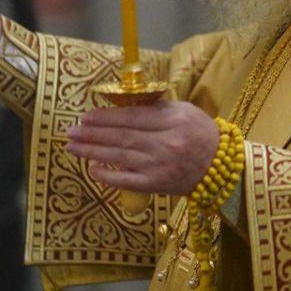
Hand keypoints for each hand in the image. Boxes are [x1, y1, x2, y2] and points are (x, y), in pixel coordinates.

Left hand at [66, 101, 221, 194]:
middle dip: (92, 133)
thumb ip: (157, 108)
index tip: (85, 115)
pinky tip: (92, 168)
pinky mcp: (157, 185)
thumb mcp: (185, 111)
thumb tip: (123, 105)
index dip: (106, 116)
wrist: (221, 169)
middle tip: (70, 130)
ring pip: (119, 156)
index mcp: (173, 120)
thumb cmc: (201, 133)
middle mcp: (165, 143)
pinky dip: (108, 175)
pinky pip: (127, 180)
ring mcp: (159, 166)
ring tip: (72, 146)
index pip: (132, 117)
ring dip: (92, 151)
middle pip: (122, 136)